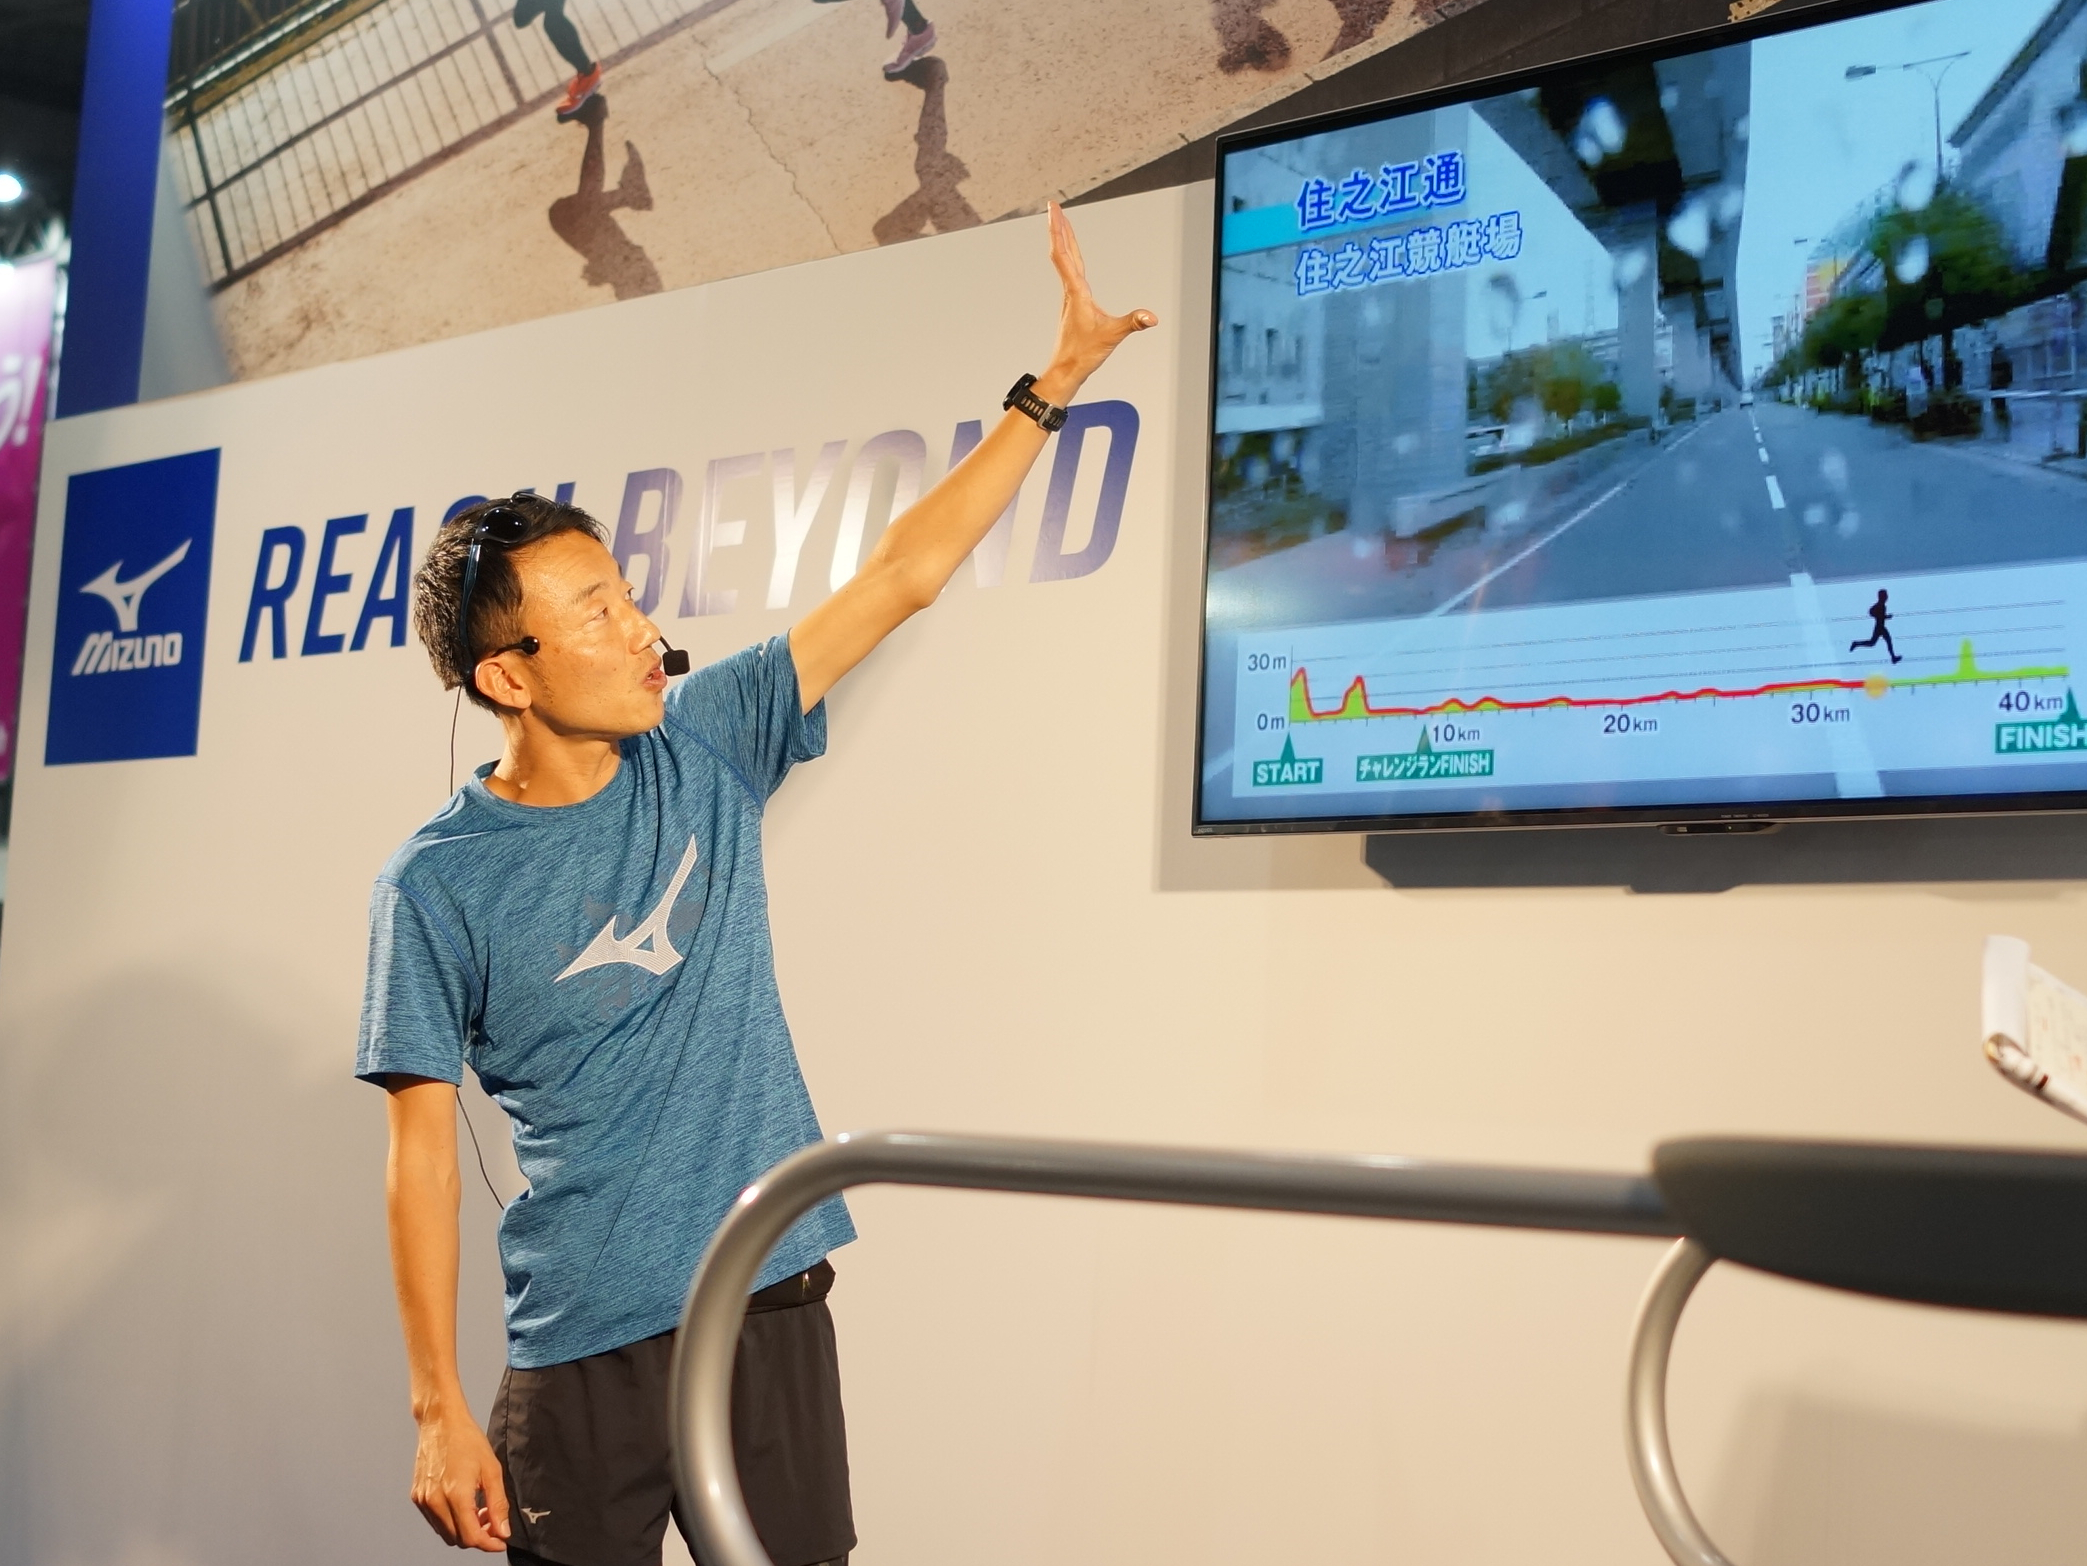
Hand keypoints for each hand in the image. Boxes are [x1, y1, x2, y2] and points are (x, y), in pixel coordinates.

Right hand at [411, 1404, 510, 1551]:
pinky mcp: (417, 1497)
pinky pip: (435, 1521)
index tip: (500, 1541)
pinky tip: (463, 1504)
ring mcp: (423, 1501)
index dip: (488, 1544)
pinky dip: (451, 1520)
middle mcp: (435, 1501)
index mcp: (455, 1495)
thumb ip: (498, 1504)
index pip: (471, 1538)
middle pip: (458, 1540)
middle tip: (492, 1520)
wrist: (440, 1422)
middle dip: (478, 1536)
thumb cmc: (467, 1440)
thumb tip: (503, 1531)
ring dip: (464, 1530)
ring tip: (479, 1510)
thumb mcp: (492, 1470)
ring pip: (446, 1533)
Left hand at [1035, 201, 1156, 403]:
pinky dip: (1068, 256)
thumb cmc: (1084, 353)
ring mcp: (1070, 296)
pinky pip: (1069, 271)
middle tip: (1054, 206)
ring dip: (1063, 240)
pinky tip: (1071, 255)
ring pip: (1065, 260)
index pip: (1064, 254)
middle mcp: (1070, 290)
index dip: (1059, 230)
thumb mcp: (1112, 335)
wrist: (1066, 369)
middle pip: (1063, 251)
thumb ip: (1132, 323)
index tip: (1054, 210)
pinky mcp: (1073, 303)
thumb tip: (1151, 317)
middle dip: (1059, 227)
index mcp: (1076, 291)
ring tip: (1061, 222)